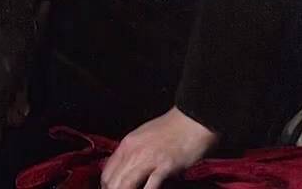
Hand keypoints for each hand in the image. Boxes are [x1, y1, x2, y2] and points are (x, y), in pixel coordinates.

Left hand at [99, 107, 217, 188]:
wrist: (193, 119)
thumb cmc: (173, 128)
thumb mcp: (144, 136)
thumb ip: (133, 153)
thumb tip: (125, 170)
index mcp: (127, 145)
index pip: (107, 173)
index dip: (108, 186)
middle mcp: (134, 152)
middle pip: (113, 182)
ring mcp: (148, 159)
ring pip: (125, 185)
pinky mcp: (165, 166)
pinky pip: (149, 187)